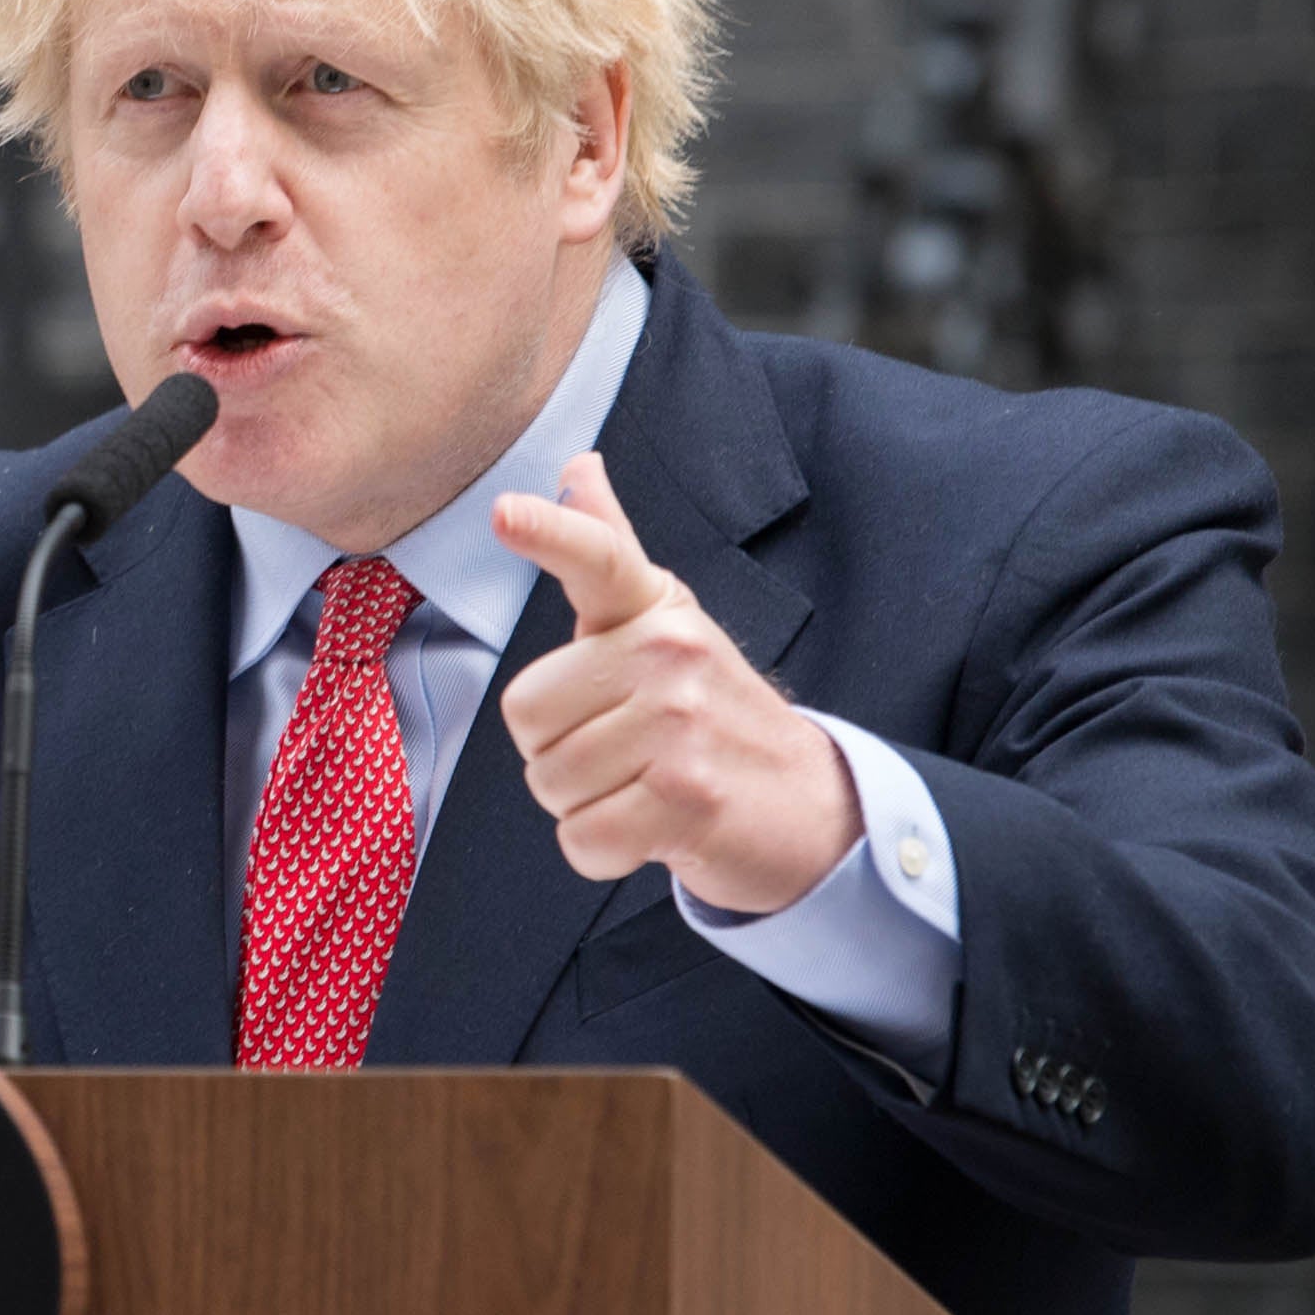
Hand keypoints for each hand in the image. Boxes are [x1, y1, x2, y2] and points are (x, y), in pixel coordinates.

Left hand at [491, 453, 857, 916]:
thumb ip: (608, 549)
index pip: (595, 557)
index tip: (503, 512)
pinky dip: (603, 849)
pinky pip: (581, 837)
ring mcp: (683, 726)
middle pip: (525, 715)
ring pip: (549, 781)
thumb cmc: (710, 711)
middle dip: (556, 750)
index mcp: (655, 608)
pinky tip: (652, 829)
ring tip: (643, 786)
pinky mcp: (688, 799)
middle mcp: (670, 653)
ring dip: (582, 802)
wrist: (811, 806)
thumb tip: (577, 465)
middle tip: (623, 751)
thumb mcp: (663, 620)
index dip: (548, 533)